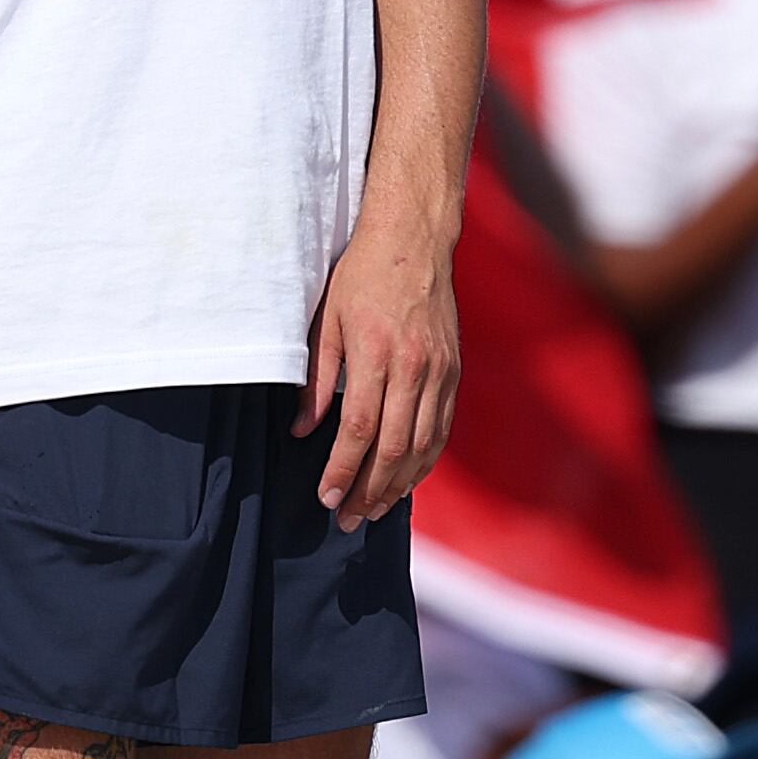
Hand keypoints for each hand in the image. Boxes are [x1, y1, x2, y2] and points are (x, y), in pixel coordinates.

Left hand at [298, 215, 461, 528]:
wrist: (414, 239)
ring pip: (423, 445)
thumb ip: (316, 378)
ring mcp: (441, 370)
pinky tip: (406, 479)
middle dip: (368, 489)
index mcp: (377, 352)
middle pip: (395, 446)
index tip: (324, 497)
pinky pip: (442, 429)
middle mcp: (415, 366)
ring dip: (398, 484)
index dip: (342, 469)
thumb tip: (303, 430)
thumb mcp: (325, 319)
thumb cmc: (361, 275)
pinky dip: (425, 460)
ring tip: (374, 509)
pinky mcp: (454, 371)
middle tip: (346, 518)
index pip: (361, 428)